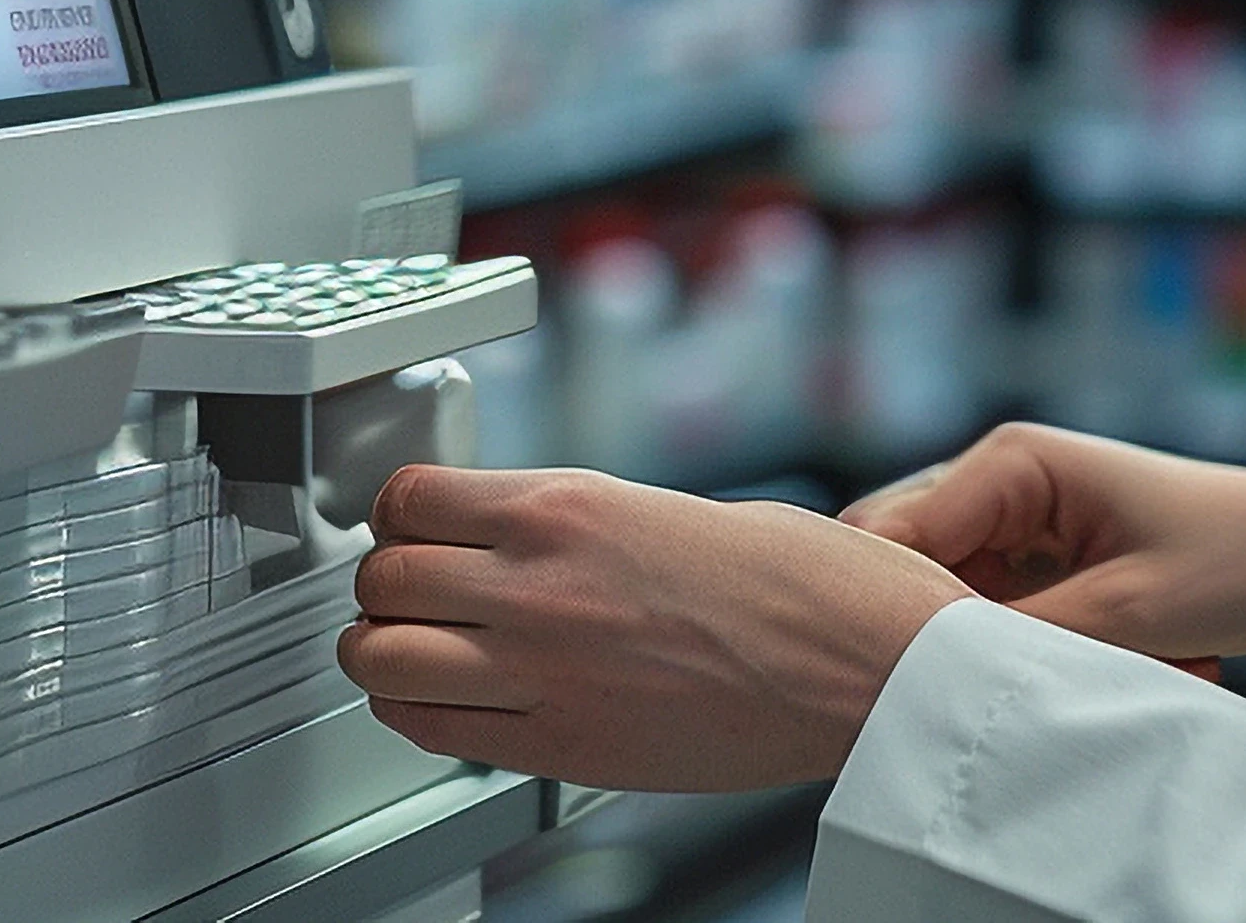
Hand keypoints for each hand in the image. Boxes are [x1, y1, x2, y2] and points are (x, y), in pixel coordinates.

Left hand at [338, 465, 970, 790]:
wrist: (866, 663)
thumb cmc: (801, 583)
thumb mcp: (669, 510)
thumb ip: (579, 526)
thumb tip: (522, 541)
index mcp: (567, 506)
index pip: (408, 499)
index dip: (399, 517)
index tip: (411, 528)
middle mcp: (537, 583)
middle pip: (380, 579)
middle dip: (386, 586)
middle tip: (412, 592)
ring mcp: (541, 669)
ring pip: (379, 660)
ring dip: (385, 653)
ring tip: (416, 650)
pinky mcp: (561, 744)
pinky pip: (432, 730)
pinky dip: (417, 714)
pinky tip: (444, 700)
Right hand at [842, 424, 1245, 696]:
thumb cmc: (1237, 562)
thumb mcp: (1129, 612)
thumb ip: (1020, 639)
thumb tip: (931, 678)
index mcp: (1012, 462)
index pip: (891, 537)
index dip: (887, 612)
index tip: (912, 686)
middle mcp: (1000, 480)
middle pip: (906, 569)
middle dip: (940, 635)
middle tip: (1000, 684)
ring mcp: (1016, 520)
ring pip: (947, 602)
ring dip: (991, 648)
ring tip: (1068, 669)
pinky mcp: (1036, 561)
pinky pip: (991, 615)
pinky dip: (1024, 651)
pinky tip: (1091, 663)